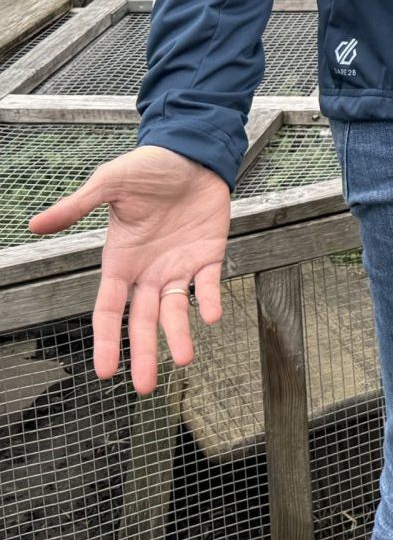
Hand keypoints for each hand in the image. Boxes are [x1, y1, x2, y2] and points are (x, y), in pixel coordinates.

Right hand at [28, 145, 231, 394]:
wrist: (191, 152)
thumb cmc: (147, 168)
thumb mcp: (109, 184)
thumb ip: (78, 207)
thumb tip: (34, 224)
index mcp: (120, 260)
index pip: (108, 309)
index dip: (106, 339)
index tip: (105, 371)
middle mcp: (148, 270)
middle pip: (143, 320)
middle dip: (142, 353)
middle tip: (144, 387)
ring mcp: (179, 264)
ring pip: (176, 309)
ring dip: (179, 334)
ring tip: (182, 359)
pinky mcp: (208, 253)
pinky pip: (209, 283)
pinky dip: (210, 299)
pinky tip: (211, 316)